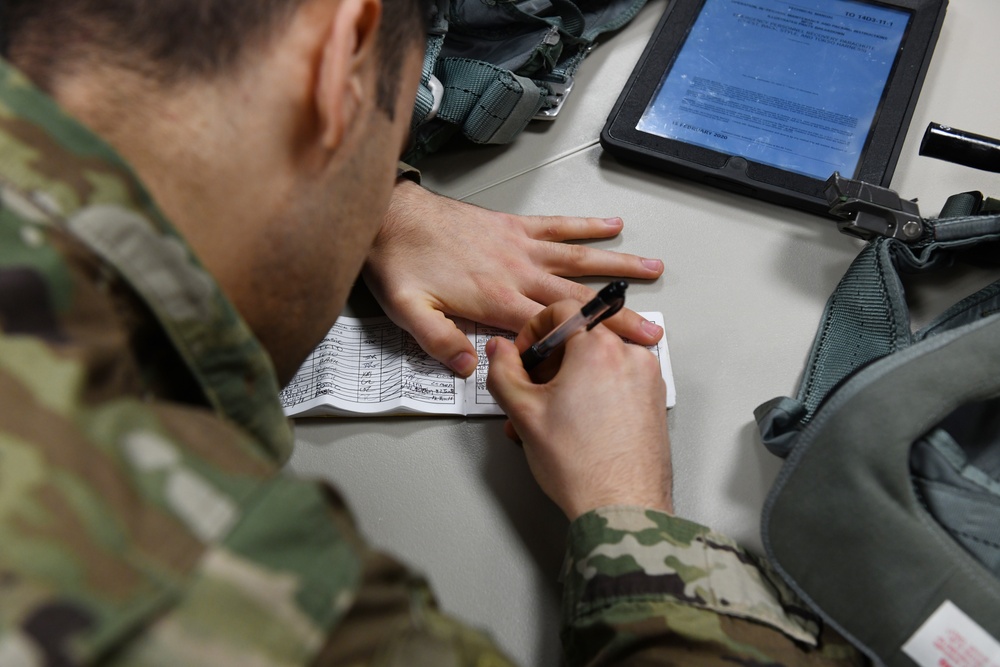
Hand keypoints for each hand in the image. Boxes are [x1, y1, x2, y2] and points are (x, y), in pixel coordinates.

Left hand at [362, 180, 664, 376]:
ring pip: (578, 258)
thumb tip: (470, 367)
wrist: (390, 216)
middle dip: (618, 315)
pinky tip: (612, 224)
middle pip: (578, 298)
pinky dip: (586, 224)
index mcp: (496, 299)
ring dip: (617, 265)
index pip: (554, 328)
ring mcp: (519, 246)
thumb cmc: (400, 264)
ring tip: (653, 269)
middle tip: (652, 329)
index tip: (621, 353)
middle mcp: (516, 271)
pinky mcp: (514, 226)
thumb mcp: (408, 311)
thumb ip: (439, 340)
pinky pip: (558, 224)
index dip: (591, 342)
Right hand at [485, 301, 671, 520]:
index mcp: (599, 348)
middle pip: (581, 337)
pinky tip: (574, 423)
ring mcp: (648, 378)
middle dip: (549, 361)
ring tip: (549, 415)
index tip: (524, 354)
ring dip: (569, 379)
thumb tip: (499, 350)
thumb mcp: (524, 412)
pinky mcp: (654, 401)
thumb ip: (503, 371)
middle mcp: (631, 355)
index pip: (562, 310)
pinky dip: (594, 391)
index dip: (533, 329)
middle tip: (531, 390)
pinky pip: (618, 380)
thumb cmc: (582, 466)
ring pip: (599, 361)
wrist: (622, 507)